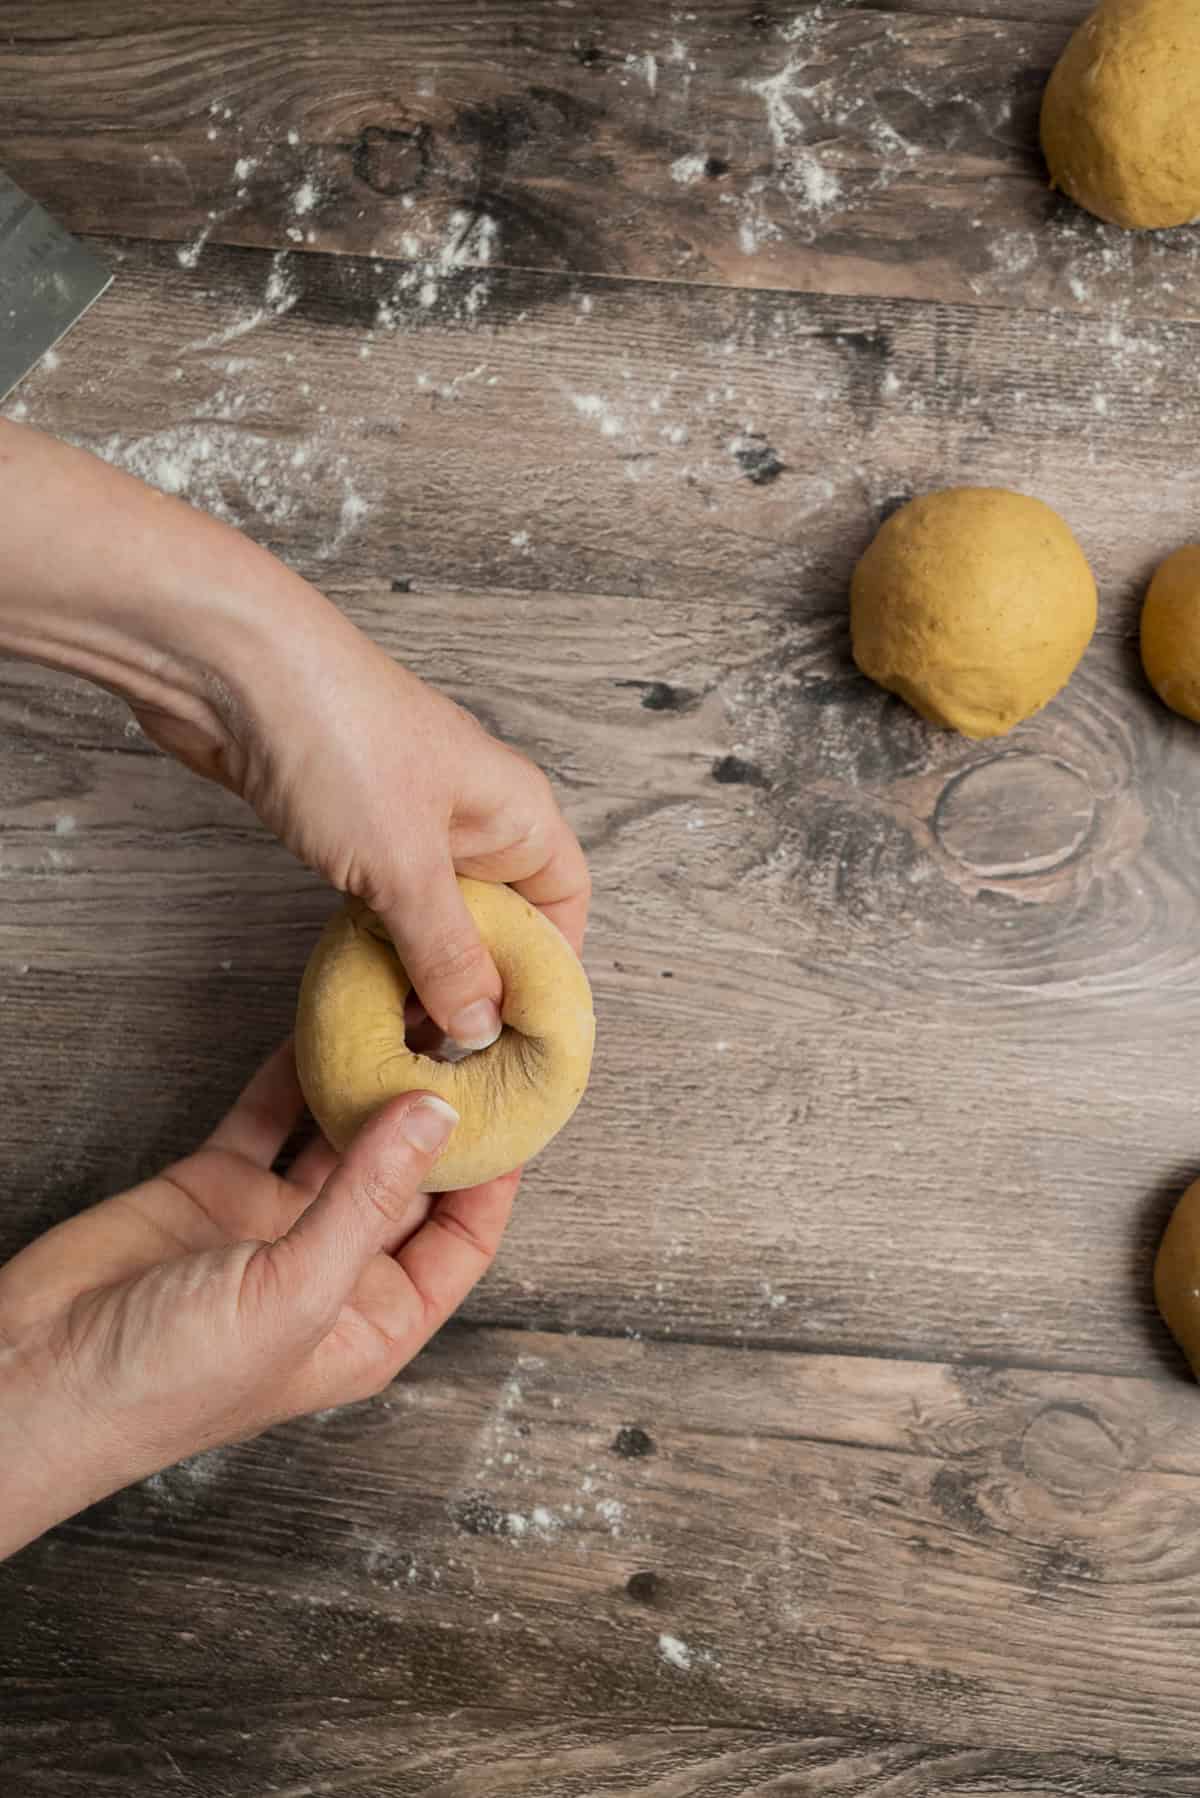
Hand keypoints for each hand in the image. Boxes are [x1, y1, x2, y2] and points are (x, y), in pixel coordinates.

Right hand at [0, 1044, 518, 1557]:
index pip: (461, 1239)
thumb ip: (366, 1198)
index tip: (517, 1101)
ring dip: (373, 1082)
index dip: (494, 1175)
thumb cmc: (168, 1384)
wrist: (35, 1375)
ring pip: (342, 1137)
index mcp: (372, 1320)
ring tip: (411, 1015)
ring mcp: (273, 1222)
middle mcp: (333, 1269)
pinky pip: (272, 1115)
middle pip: (408, 1178)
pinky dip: (296, 1071)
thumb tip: (434, 1112)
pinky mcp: (217, 1184)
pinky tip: (327, 1023)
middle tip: (468, 1036)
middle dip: (439, 1113)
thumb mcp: (292, 1294)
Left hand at [147, 621, 591, 1052]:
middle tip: (449, 1046)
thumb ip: (448, 952)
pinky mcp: (350, 819)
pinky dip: (378, 935)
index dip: (550, 966)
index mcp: (516, 810)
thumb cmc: (339, 740)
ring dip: (423, 962)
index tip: (519, 1033)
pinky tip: (360, 975)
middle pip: (501, 912)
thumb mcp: (405, 867)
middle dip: (480, 978)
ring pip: (437, 907)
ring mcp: (410, 813)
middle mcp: (474, 811)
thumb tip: (482, 1024)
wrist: (230, 670)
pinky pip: (384, 894)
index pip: (563, 899)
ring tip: (403, 1025)